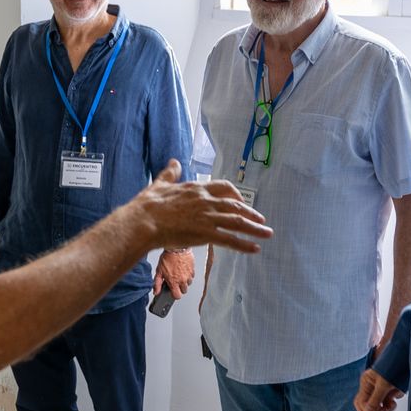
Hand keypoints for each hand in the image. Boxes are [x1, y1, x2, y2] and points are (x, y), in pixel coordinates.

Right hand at [131, 160, 271, 252]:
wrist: (144, 221)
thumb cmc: (149, 205)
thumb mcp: (161, 183)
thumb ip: (170, 173)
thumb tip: (174, 162)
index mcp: (197, 189)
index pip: (224, 187)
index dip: (236, 195)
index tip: (242, 202)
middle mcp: (207, 201)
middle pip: (236, 206)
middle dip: (251, 214)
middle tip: (262, 220)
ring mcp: (207, 217)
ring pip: (238, 222)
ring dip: (255, 228)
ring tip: (267, 234)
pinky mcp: (205, 234)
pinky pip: (230, 239)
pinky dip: (244, 245)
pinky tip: (254, 248)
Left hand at [154, 250, 195, 298]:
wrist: (177, 248)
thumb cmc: (167, 258)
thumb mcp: (159, 271)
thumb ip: (157, 283)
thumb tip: (156, 292)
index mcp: (174, 282)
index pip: (177, 296)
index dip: (174, 294)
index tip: (172, 290)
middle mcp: (182, 280)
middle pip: (184, 291)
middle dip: (179, 287)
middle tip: (175, 280)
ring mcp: (189, 275)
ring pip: (188, 283)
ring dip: (184, 281)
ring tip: (179, 274)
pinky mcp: (193, 270)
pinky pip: (192, 276)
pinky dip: (188, 274)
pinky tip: (183, 269)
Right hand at [354, 368, 403, 410]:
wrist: (407, 357)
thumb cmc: (392, 365)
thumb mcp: (383, 385)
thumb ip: (374, 401)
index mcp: (366, 383)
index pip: (361, 402)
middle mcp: (373, 386)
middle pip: (371, 405)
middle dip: (379, 409)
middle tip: (385, 410)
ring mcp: (382, 387)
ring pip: (383, 404)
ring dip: (389, 405)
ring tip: (393, 402)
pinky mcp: (391, 388)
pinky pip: (392, 399)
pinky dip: (395, 397)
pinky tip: (398, 391)